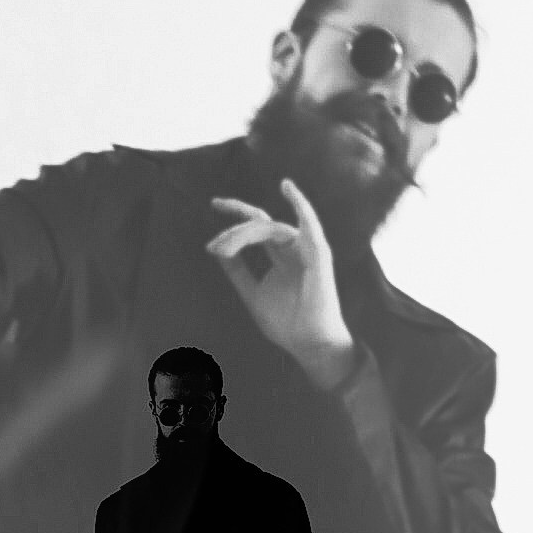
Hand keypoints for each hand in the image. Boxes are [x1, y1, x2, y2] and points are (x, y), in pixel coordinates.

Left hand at [206, 179, 356, 388]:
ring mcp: (307, 250)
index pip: (257, 226)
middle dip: (234, 231)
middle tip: (214, 246)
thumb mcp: (251, 293)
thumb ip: (237, 271)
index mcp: (280, 255)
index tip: (214, 203)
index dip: (236, 213)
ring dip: (246, 234)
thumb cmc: (286, 323)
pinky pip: (310, 225)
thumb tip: (217, 250)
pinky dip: (301, 205)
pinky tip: (288, 188)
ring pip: (272, 228)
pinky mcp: (318, 255)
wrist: (307, 344)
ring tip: (226, 247)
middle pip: (260, 224)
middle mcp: (293, 248)